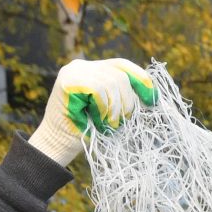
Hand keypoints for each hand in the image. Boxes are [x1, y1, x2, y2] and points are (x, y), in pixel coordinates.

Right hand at [29, 57, 158, 163]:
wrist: (58, 145)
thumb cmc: (86, 131)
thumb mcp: (110, 110)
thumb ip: (122, 95)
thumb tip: (152, 93)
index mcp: (93, 69)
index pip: (122, 65)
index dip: (140, 80)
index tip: (153, 100)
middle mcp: (82, 66)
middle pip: (119, 74)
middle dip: (127, 101)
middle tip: (120, 121)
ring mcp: (74, 71)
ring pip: (112, 82)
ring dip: (115, 108)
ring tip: (107, 123)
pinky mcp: (68, 81)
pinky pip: (99, 90)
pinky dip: (103, 108)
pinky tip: (97, 120)